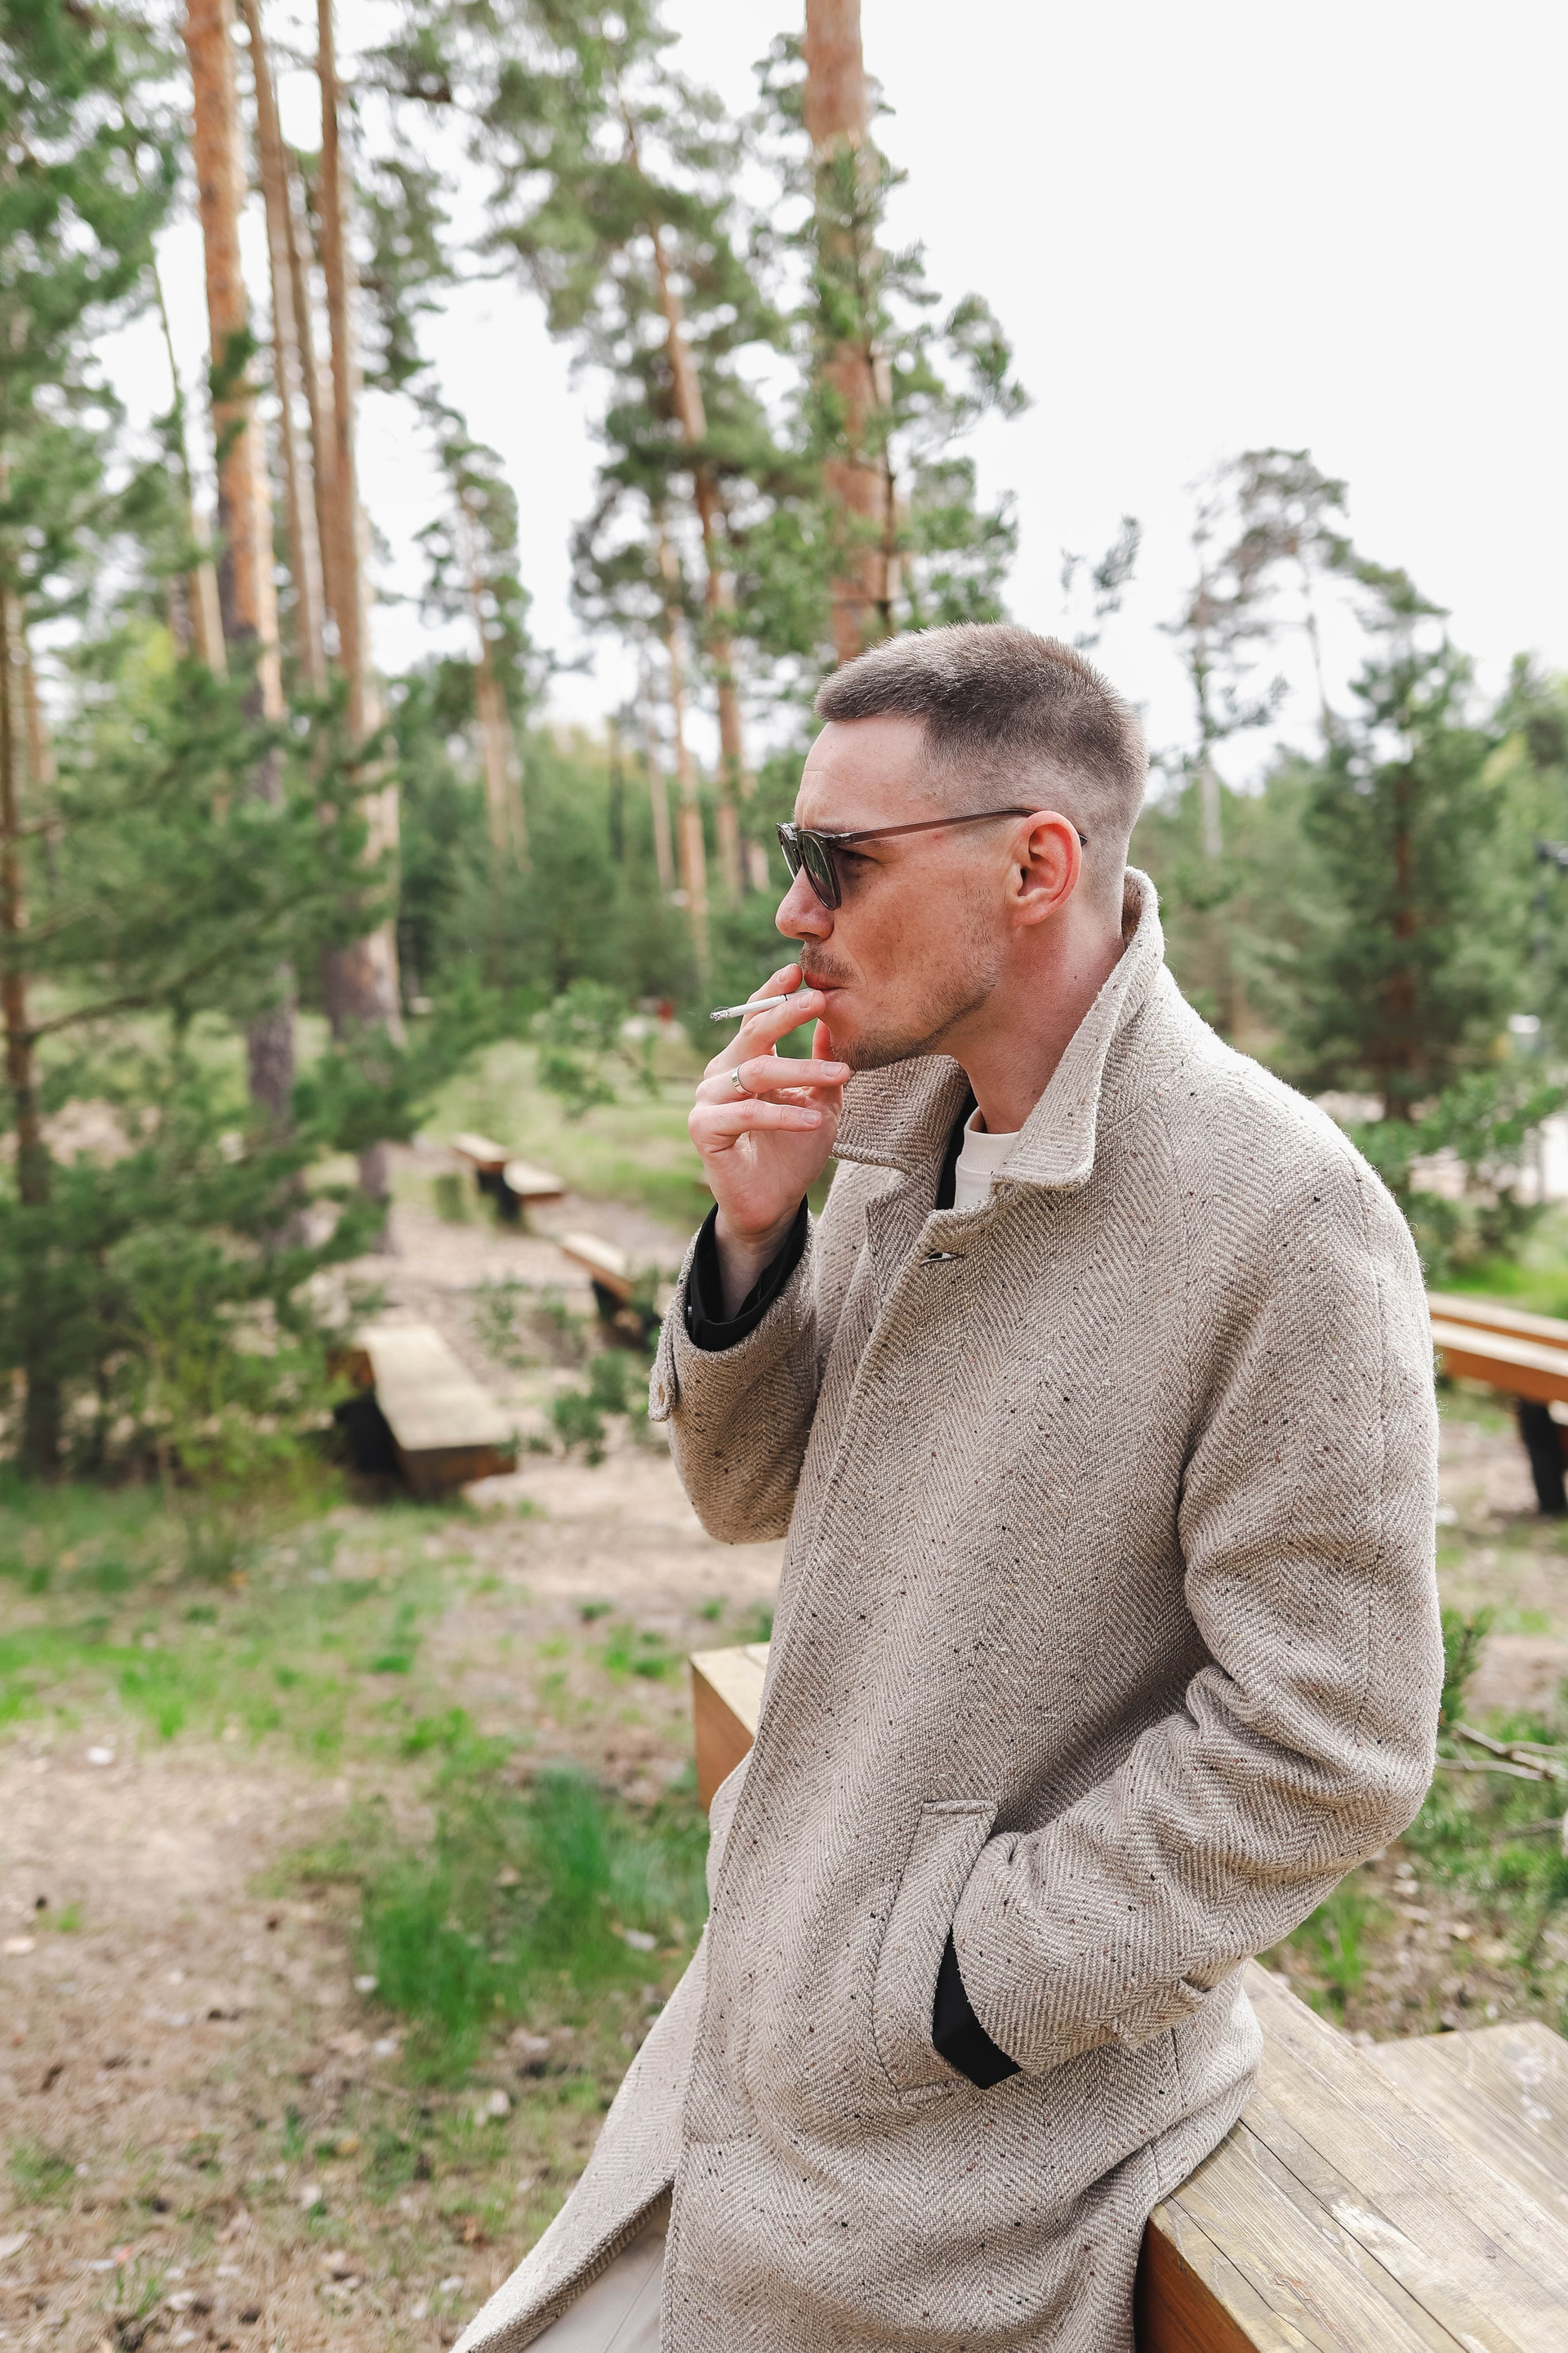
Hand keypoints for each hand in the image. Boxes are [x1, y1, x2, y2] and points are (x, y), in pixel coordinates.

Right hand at [689, 962, 847, 1314]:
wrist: (773, 1202)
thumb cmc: (794, 1152)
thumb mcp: (820, 1103)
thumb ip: (824, 1067)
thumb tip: (834, 1025)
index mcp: (743, 1062)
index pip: (755, 1019)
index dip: (773, 995)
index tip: (799, 972)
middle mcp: (720, 1074)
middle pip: (753, 1035)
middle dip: (787, 1015)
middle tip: (820, 1000)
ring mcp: (708, 1100)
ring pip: (757, 1073)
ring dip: (803, 1071)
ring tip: (842, 1074)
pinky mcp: (704, 1128)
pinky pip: (747, 1113)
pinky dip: (783, 1113)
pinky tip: (814, 1118)